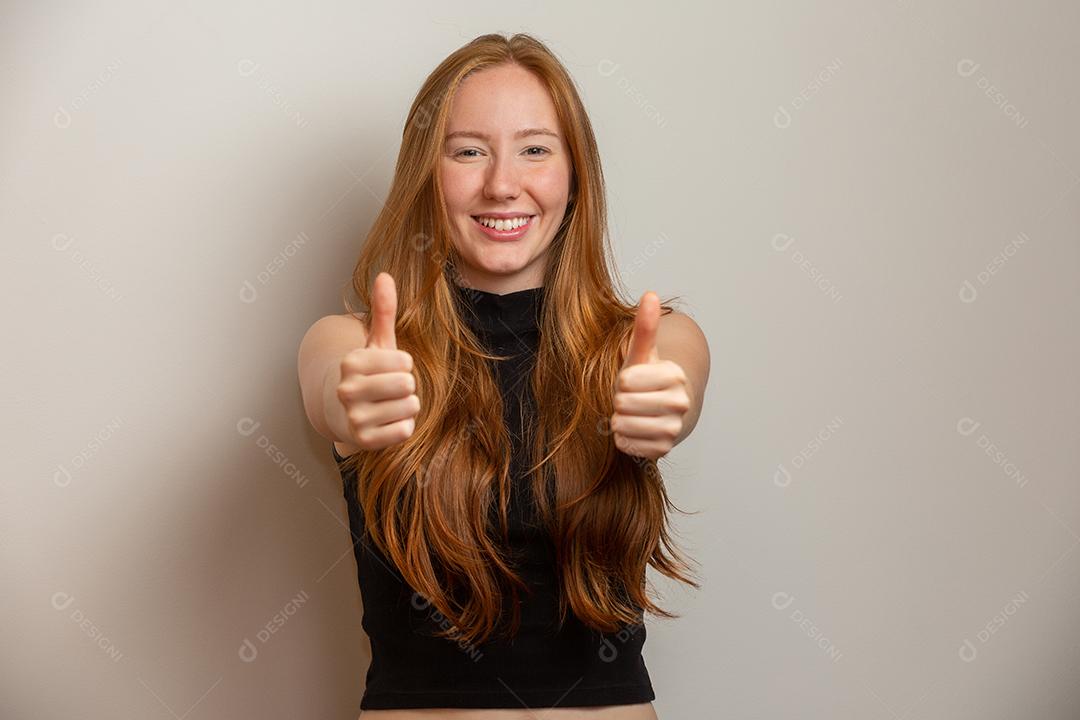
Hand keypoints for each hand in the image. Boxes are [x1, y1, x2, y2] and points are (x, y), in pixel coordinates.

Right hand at [336, 272, 419, 449]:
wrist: (341, 413)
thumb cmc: (368, 374)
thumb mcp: (376, 342)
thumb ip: (383, 310)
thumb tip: (385, 275)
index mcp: (350, 362)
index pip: (405, 361)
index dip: (404, 365)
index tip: (387, 369)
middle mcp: (347, 390)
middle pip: (408, 384)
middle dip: (407, 386)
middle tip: (390, 389)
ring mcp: (353, 417)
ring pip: (410, 407)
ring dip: (406, 407)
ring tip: (387, 405)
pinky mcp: (363, 441)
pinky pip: (405, 430)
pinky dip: (402, 427)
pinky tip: (385, 423)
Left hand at [610, 291, 689, 459]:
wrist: (660, 412)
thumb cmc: (645, 380)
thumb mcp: (641, 354)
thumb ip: (645, 327)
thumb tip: (650, 293)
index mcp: (675, 375)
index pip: (626, 381)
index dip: (622, 382)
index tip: (633, 382)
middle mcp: (680, 403)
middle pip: (623, 404)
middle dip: (619, 402)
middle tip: (631, 399)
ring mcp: (674, 428)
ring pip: (623, 425)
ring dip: (619, 421)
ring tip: (631, 414)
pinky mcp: (664, 449)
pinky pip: (626, 444)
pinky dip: (623, 438)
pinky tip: (634, 429)